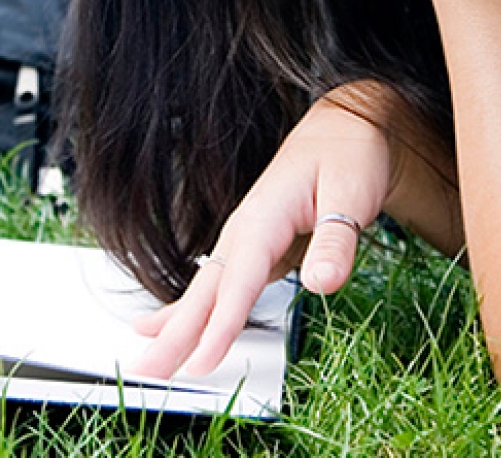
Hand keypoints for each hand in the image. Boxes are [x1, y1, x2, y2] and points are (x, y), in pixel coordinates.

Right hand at [128, 86, 394, 379]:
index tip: (201, 362)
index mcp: (264, 216)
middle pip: (207, 290)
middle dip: (177, 334)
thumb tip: (323, 283)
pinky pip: (217, 287)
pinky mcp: (253, 250)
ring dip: (176, 327)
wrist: (344, 128)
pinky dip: (189, 309)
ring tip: (148, 360)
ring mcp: (245, 240)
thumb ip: (336, 240)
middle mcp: (245, 229)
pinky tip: (164, 326)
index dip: (219, 325)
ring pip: (205, 291)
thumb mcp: (352, 192)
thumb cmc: (348, 155)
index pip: (238, 280)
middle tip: (149, 372)